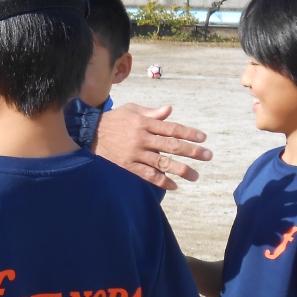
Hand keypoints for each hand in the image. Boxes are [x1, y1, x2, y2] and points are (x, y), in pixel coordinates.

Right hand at [91, 103, 211, 189]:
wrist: (89, 133)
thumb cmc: (113, 119)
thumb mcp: (131, 110)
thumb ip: (151, 112)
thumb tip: (169, 110)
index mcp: (144, 122)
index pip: (172, 128)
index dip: (189, 133)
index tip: (203, 138)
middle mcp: (142, 138)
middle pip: (171, 145)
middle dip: (192, 151)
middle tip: (208, 156)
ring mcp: (135, 153)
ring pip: (162, 163)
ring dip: (181, 170)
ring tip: (195, 176)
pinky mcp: (127, 165)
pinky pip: (147, 175)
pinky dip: (162, 181)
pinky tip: (174, 186)